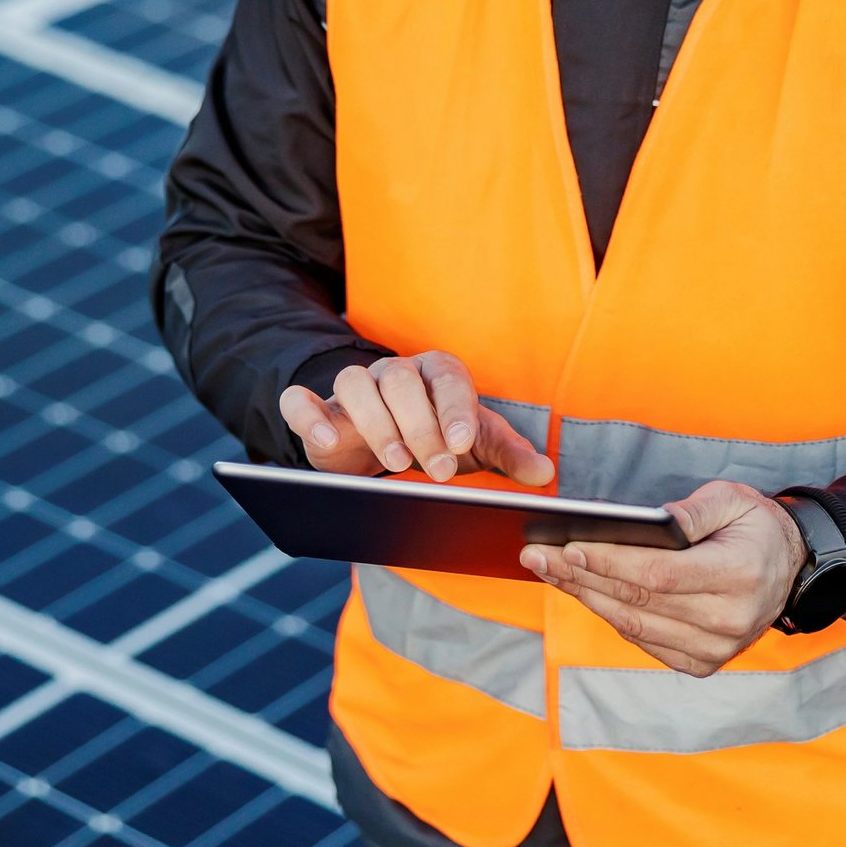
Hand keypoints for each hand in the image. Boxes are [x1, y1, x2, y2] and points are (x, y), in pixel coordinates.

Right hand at [280, 352, 553, 485]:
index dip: (454, 410)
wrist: (392, 446)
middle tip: (438, 471)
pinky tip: (324, 440)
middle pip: (401, 381)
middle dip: (421, 426)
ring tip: (394, 464)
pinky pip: (301, 401)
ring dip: (375, 422)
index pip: (448, 379)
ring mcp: (356, 389)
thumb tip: (544, 473)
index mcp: (438, 373)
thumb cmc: (441, 439)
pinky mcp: (320, 413)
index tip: (461, 445)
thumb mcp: (479, 446)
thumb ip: (510, 455)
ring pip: (355, 382)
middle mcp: (396, 373)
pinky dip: (307, 415)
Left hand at [520, 480, 807, 675]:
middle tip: (536, 556)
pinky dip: (609, 615)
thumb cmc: (755, 527)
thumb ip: (694, 510)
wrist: (790, 569)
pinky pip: (643, 641)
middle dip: (579, 577)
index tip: (567, 547)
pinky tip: (583, 591)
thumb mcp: (734, 500)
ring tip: (548, 571)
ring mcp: (714, 650)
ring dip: (585, 597)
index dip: (609, 563)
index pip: (659, 575)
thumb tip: (652, 521)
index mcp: (737, 577)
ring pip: (633, 625)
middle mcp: (727, 622)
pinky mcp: (701, 663)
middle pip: (637, 602)